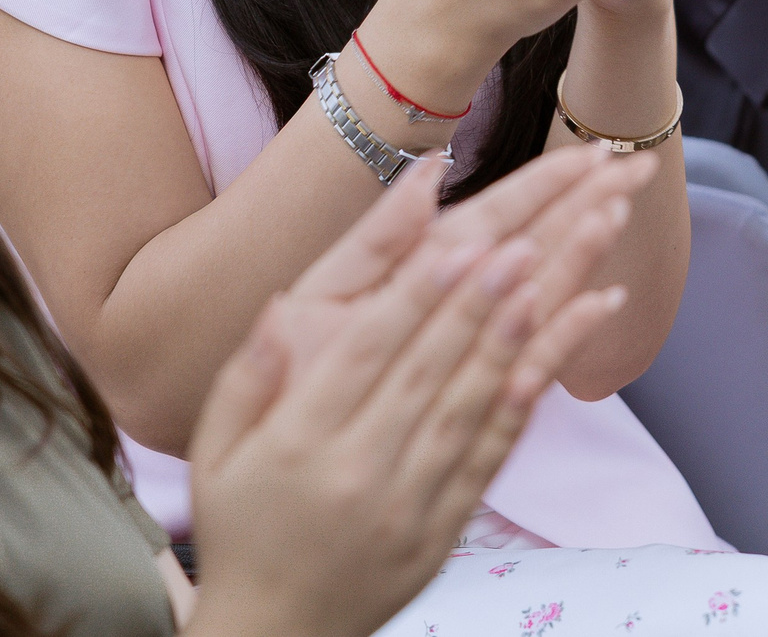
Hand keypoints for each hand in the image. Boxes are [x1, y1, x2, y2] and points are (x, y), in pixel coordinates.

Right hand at [185, 146, 643, 636]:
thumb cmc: (241, 530)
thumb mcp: (214, 452)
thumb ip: (247, 376)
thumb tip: (280, 307)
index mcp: (302, 444)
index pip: (369, 353)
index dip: (419, 295)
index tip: (460, 241)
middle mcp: (363, 472)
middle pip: (432, 370)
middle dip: (482, 300)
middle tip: (527, 237)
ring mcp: (411, 504)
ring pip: (472, 407)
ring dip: (516, 337)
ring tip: (551, 277)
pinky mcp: (445, 528)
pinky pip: (491, 458)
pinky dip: (524, 402)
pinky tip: (552, 354)